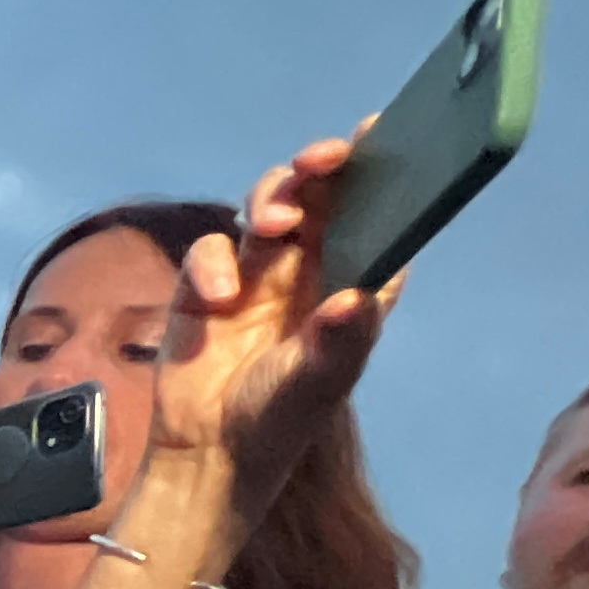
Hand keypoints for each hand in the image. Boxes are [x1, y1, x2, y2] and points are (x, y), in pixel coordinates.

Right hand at [148, 135, 401, 532]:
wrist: (207, 455)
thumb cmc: (279, 421)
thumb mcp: (318, 385)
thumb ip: (339, 341)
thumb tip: (353, 298)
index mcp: (352, 284)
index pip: (377, 217)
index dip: (384, 171)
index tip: (384, 133)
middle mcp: (309, 270)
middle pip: (321, 197)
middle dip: (322, 169)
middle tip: (322, 161)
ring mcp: (256, 275)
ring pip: (269, 207)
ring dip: (272, 200)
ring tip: (274, 226)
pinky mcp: (204, 287)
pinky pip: (211, 251)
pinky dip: (213, 265)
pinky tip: (219, 301)